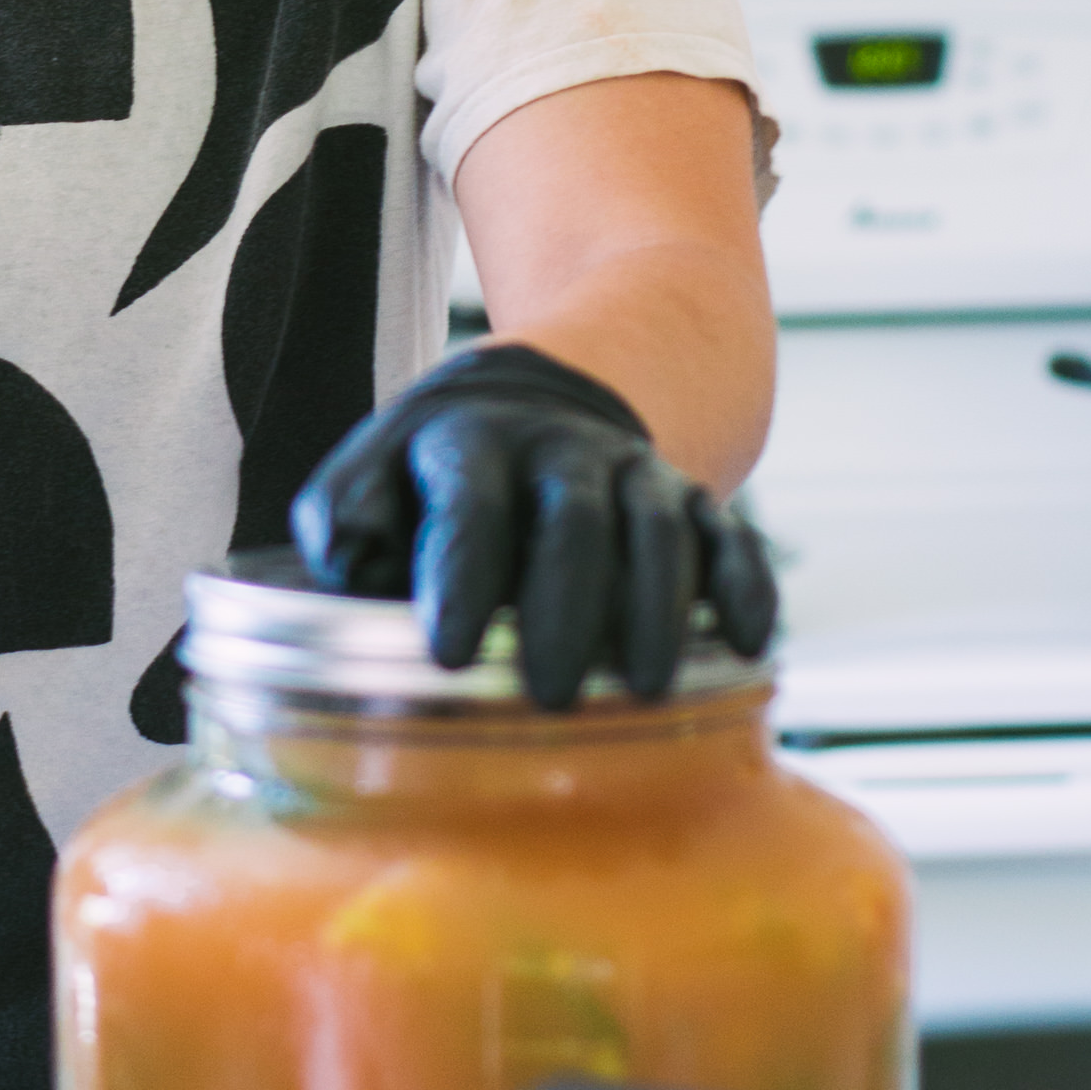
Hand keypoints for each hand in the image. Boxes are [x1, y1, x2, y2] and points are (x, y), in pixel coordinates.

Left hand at [290, 342, 777, 709]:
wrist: (538, 393)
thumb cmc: (434, 468)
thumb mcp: (372, 469)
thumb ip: (345, 517)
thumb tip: (343, 565)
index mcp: (472, 444)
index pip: (469, 506)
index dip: (460, 576)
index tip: (446, 653)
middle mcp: (560, 451)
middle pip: (576, 522)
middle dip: (567, 609)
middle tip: (554, 696)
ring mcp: (634, 471)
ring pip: (661, 529)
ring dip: (660, 609)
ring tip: (645, 689)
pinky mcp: (690, 498)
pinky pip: (731, 535)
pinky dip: (745, 587)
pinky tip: (747, 648)